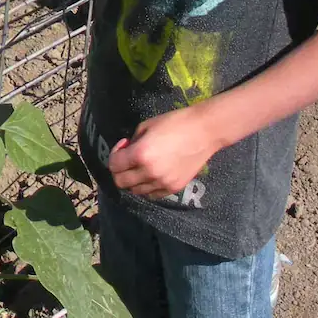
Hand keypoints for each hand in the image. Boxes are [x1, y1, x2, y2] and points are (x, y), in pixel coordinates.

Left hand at [107, 106, 221, 199]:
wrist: (204, 131)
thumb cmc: (174, 123)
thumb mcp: (145, 126)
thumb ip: (132, 142)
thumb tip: (126, 152)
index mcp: (140, 154)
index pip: (113, 165)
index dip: (114, 154)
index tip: (124, 145)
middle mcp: (149, 172)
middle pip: (121, 182)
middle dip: (119, 171)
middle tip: (127, 159)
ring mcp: (163, 183)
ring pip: (136, 191)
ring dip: (133, 180)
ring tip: (142, 166)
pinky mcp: (175, 188)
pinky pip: (152, 194)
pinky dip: (147, 186)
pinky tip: (153, 173)